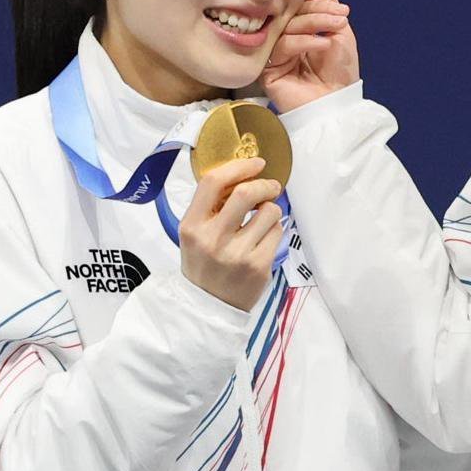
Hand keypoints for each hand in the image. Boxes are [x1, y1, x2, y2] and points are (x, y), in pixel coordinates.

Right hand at [178, 157, 284, 311]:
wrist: (207, 306)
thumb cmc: (203, 262)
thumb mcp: (194, 232)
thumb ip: (212, 205)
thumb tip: (244, 173)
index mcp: (192, 226)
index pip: (213, 182)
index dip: (238, 166)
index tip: (255, 163)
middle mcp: (213, 239)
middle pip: (246, 193)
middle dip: (265, 184)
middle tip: (271, 186)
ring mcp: (237, 254)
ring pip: (270, 212)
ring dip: (272, 210)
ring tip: (263, 220)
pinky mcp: (258, 266)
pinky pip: (277, 232)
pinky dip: (274, 230)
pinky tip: (263, 239)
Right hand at [263, 0, 359, 112]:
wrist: (338, 105)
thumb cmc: (341, 73)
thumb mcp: (340, 34)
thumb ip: (326, 8)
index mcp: (298, 29)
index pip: (297, 4)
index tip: (334, 2)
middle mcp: (283, 39)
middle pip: (291, 12)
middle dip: (317, 7)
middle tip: (340, 12)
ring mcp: (274, 53)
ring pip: (287, 25)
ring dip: (314, 21)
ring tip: (335, 26)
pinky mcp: (267, 69)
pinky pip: (283, 45)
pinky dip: (305, 41)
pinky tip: (322, 44)